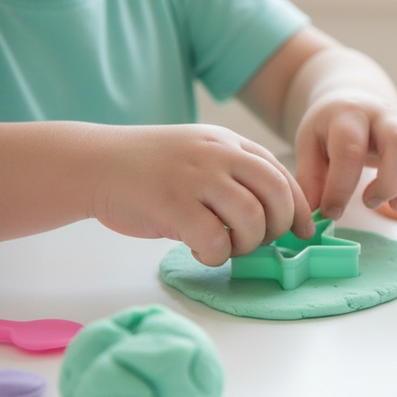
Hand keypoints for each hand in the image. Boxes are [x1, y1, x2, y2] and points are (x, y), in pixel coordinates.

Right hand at [91, 124, 314, 265]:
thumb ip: (234, 176)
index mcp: (229, 142)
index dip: (299, 208)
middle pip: (276, 195)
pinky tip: (199, 250)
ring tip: (226, 247)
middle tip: (259, 242)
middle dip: (278, 228)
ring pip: (251, 219)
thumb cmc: (149, 169)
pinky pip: (215, 240)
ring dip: (246, 244)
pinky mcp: (173, 203)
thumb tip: (276, 217)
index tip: (305, 232)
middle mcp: (218, 154)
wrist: (92, 163)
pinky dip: (215, 254)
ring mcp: (196, 176)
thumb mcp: (199, 155)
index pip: (281, 175)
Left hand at [293, 90, 396, 219]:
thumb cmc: (331, 129)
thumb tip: (311, 217)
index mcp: (348, 115)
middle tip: (372, 203)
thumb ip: (310, 179)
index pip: (350, 150)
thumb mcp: (309, 145)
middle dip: (391, 183)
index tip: (332, 212)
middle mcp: (385, 115)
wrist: (354, 101)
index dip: (341, 187)